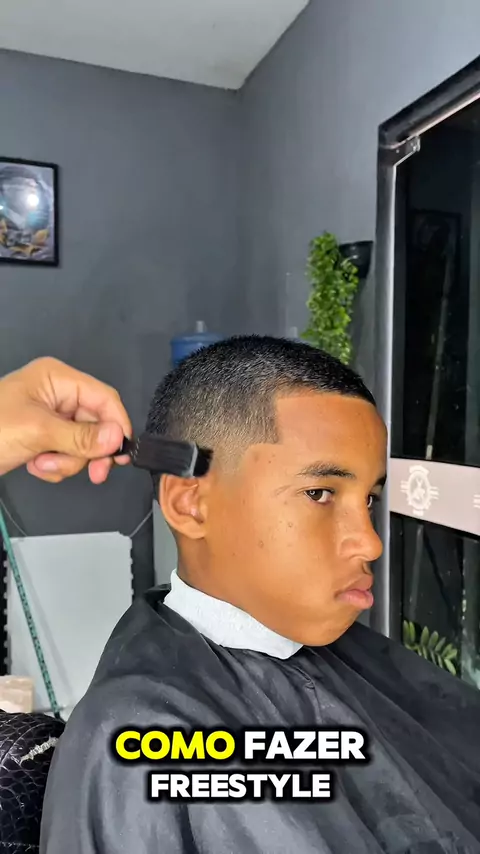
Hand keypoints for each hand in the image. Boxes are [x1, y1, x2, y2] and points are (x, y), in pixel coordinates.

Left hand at [0, 357, 131, 483]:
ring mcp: (49, 417)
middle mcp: (57, 394)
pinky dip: (55, 465)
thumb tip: (118, 438)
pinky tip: (35, 465)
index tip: (120, 455)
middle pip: (96, 425)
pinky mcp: (42, 437)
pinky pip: (65, 452)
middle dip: (85, 451)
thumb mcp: (38, 432)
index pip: (104, 398)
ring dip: (67, 461)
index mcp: (57, 379)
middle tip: (91, 474)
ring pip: (82, 443)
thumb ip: (81, 436)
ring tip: (41, 465)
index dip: (117, 426)